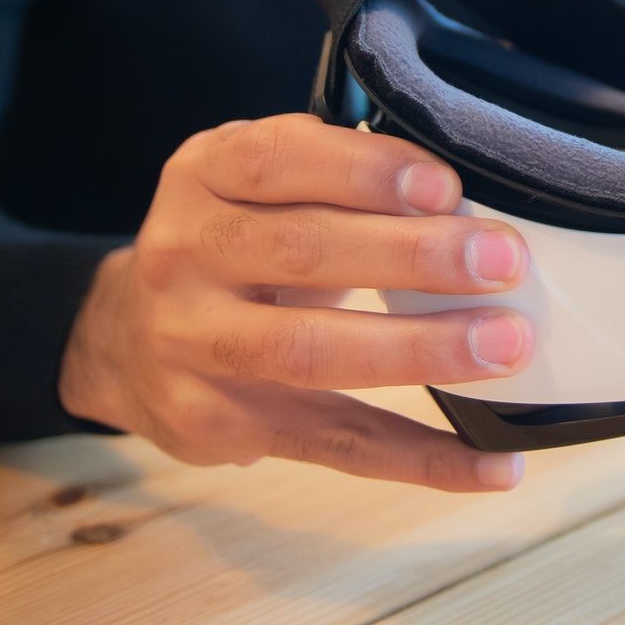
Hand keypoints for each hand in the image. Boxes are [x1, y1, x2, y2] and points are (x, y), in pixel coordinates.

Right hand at [59, 113, 532, 490]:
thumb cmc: (229, 241)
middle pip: (302, 252)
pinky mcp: (223, 425)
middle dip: (413, 256)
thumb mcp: (253, 183)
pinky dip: (423, 460)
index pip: (278, 160)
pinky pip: (336, 443)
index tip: (444, 185)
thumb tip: (459, 195)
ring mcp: (194, 346)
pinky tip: (493, 464)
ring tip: (503, 345)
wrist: (120, 337)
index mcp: (202, 176)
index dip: (364, 170)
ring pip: (313, 351)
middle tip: (502, 260)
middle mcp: (184, 256)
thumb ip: (331, 173)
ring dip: (419, 349)